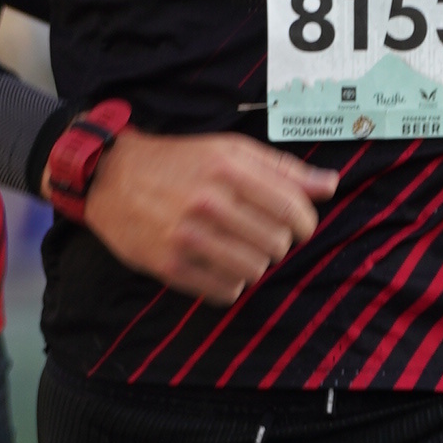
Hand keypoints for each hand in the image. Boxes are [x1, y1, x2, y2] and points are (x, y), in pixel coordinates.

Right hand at [84, 127, 337, 301]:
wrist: (111, 177)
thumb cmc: (178, 163)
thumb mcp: (230, 151)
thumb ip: (282, 169)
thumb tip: (330, 185)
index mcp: (229, 168)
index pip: (294, 209)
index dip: (304, 223)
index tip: (296, 226)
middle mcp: (209, 202)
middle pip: (277, 244)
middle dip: (277, 243)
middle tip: (260, 235)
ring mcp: (187, 236)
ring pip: (254, 270)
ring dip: (254, 264)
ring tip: (238, 249)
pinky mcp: (170, 265)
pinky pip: (225, 291)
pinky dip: (230, 283)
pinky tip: (219, 265)